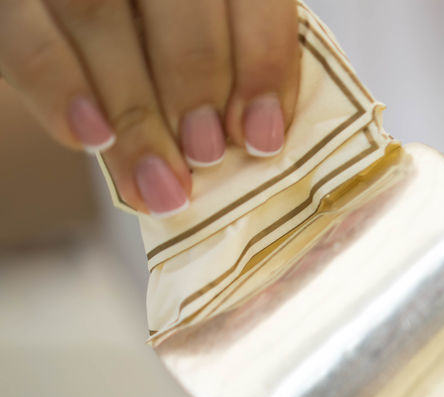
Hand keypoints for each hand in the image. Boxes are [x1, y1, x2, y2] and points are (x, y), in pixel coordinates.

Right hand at [0, 0, 299, 215]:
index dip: (262, 65)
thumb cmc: (163, 45)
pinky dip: (59, 88)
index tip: (263, 137)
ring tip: (159, 179)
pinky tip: (93, 140)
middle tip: (206, 155)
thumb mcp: (207, 45)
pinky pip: (27, 35)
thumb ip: (230, 72)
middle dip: (195, 86)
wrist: (81, 28)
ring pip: (96, 13)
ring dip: (134, 108)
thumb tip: (257, 145)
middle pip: (176, 2)